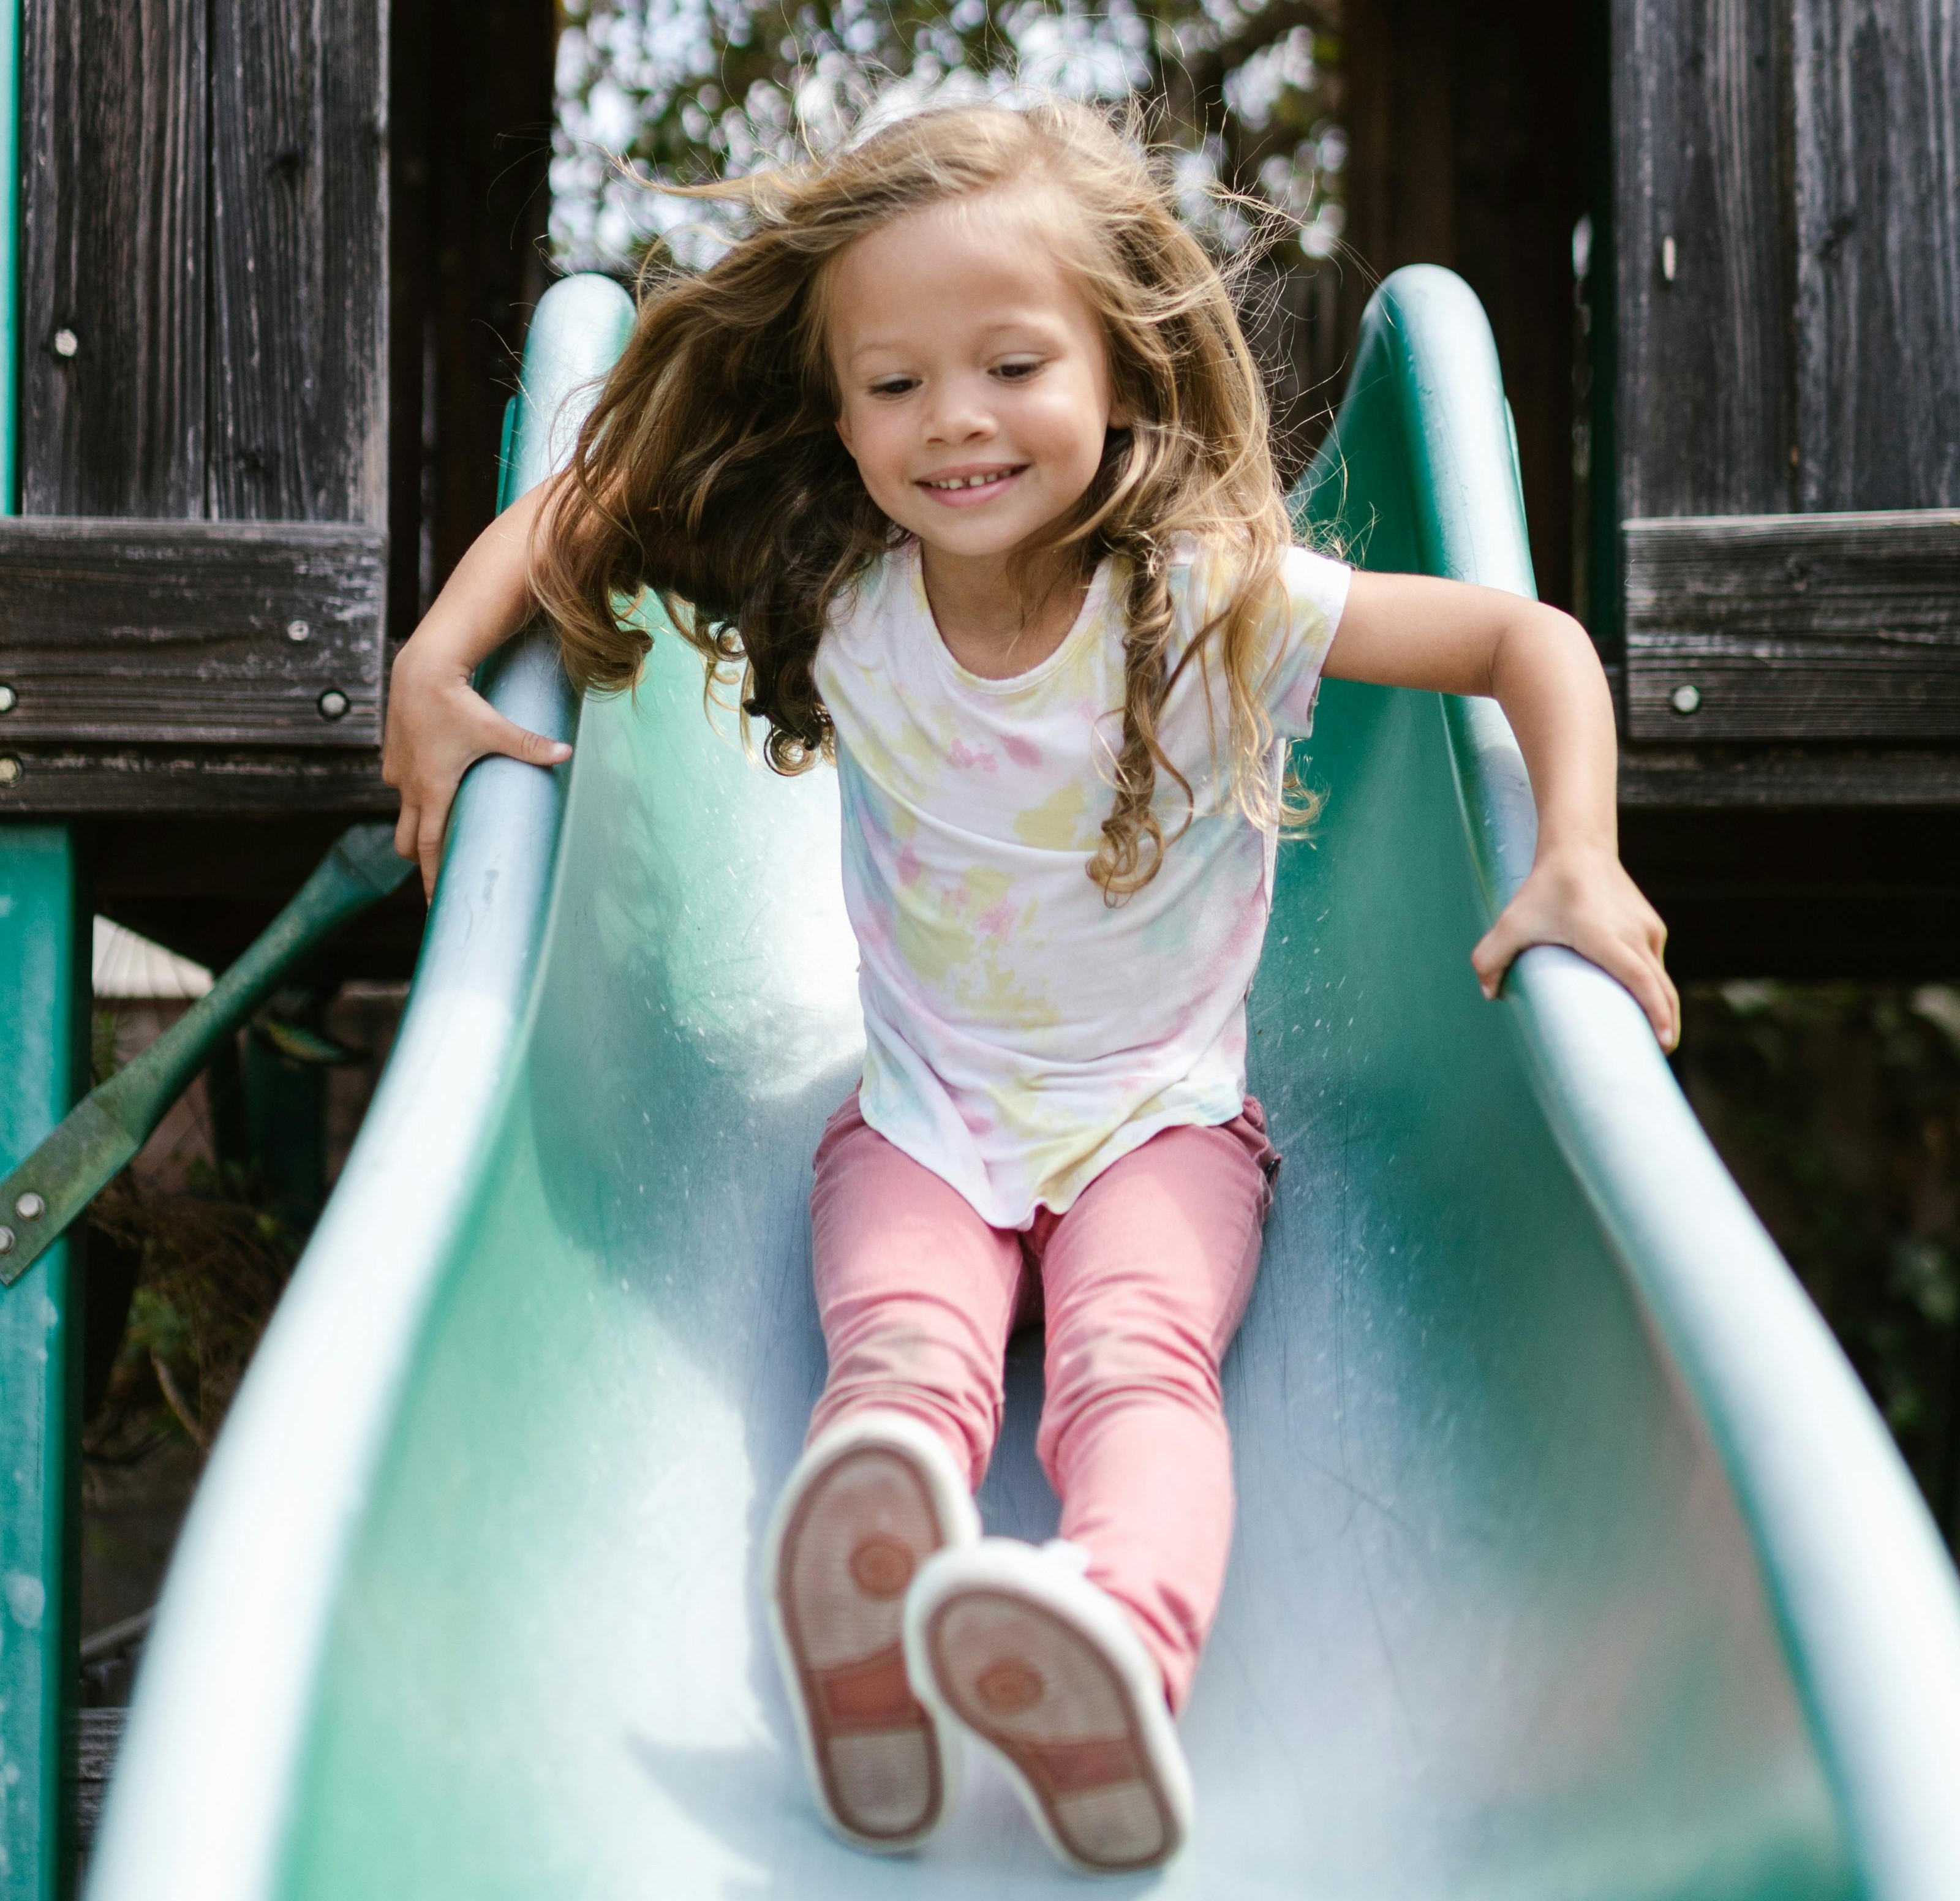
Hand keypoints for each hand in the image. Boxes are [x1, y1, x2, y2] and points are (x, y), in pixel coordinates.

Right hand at [382, 641, 571, 898]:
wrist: (418, 670)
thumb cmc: (455, 701)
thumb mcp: (495, 728)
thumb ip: (530, 745)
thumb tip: (566, 753)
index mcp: (432, 790)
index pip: (428, 849)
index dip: (432, 880)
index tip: (437, 907)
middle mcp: (409, 786)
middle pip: (406, 841)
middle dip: (421, 860)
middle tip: (442, 875)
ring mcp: (397, 772)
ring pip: (402, 813)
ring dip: (417, 826)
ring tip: (441, 836)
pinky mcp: (393, 756)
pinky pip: (400, 787)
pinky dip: (413, 796)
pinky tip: (435, 789)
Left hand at [1470, 846, 1679, 1050]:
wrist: (1579, 847)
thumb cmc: (1545, 887)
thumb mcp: (1511, 921)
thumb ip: (1490, 957)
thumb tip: (1489, 994)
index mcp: (1605, 936)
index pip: (1641, 979)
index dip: (1655, 1012)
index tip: (1664, 1042)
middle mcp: (1633, 934)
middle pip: (1660, 988)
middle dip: (1664, 1025)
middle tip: (1656, 1058)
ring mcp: (1647, 930)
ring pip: (1659, 978)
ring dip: (1660, 1008)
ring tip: (1652, 1040)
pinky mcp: (1652, 926)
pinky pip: (1654, 964)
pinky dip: (1654, 988)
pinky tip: (1644, 1006)